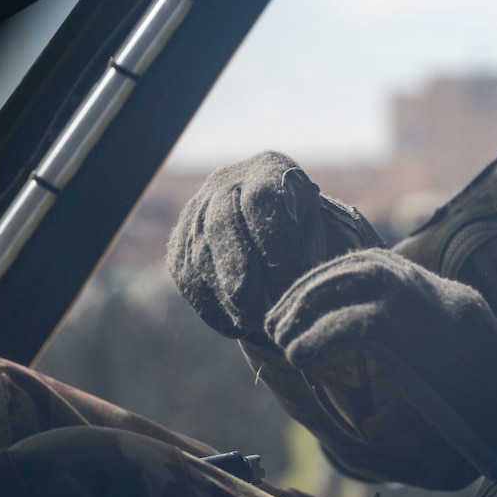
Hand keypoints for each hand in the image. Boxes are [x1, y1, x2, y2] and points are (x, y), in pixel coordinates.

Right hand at [167, 151, 381, 341]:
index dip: (276, 243)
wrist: (267, 217)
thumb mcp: (318, 219)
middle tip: (263, 310)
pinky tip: (235, 326)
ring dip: (226, 295)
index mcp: (266, 169)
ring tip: (254, 323)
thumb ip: (314, 239)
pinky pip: (187, 276)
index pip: (262, 201)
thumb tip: (307, 280)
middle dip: (242, 271)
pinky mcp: (179, 243)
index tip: (295, 280)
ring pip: (200, 254)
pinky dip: (210, 305)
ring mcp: (196, 212)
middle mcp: (224, 183)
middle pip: (222, 225)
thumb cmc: (305, 224)